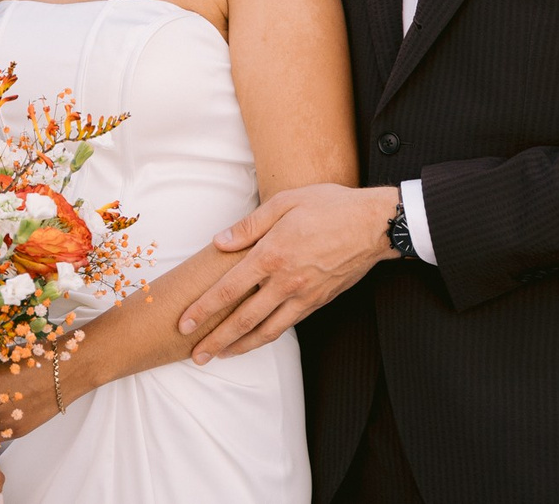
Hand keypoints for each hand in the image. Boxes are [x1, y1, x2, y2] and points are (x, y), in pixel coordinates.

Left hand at [177, 183, 397, 362]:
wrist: (373, 225)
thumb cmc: (330, 207)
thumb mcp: (285, 203)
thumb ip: (249, 225)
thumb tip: (220, 241)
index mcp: (271, 255)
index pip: (227, 289)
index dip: (203, 309)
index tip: (185, 322)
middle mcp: (285, 282)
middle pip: (242, 319)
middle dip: (215, 339)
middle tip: (195, 354)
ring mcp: (303, 296)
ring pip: (265, 330)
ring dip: (239, 346)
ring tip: (220, 356)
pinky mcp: (318, 302)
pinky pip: (287, 325)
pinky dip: (267, 337)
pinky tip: (255, 340)